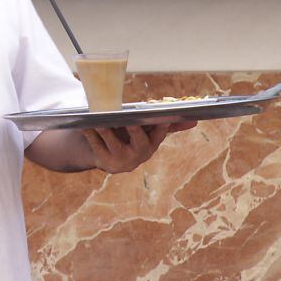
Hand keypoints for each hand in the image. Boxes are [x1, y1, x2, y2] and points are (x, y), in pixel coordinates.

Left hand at [82, 121, 196, 173]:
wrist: (102, 154)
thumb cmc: (126, 136)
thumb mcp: (145, 130)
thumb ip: (166, 125)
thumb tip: (194, 120)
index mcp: (151, 144)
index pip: (160, 132)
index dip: (162, 125)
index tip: (163, 116)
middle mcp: (140, 155)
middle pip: (139, 140)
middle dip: (134, 129)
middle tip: (129, 118)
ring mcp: (123, 161)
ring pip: (115, 143)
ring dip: (107, 130)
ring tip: (100, 119)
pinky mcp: (106, 164)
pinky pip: (98, 147)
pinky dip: (92, 136)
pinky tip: (86, 126)